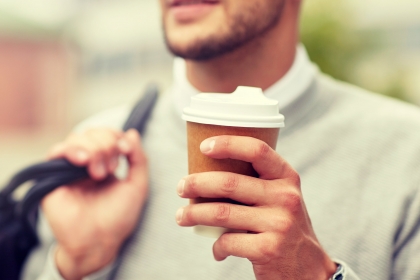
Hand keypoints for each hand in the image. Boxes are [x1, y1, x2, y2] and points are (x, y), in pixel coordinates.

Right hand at [42, 129, 147, 279]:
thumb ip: (138, 158)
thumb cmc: (119, 216)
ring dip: (93, 149)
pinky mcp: (52, 178)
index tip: (125, 150)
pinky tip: (84, 161)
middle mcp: (85, 164)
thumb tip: (132, 132)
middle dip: (106, 144)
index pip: (106, 135)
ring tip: (100, 172)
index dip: (116, 136)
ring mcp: (69, 170)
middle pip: (92, 133)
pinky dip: (72, 150)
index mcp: (104, 164)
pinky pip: (56, 152)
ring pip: (76, 139)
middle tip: (112, 167)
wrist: (99, 241)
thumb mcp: (137, 185)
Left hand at [176, 136, 336, 279]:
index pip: (257, 150)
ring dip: (193, 214)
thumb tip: (208, 172)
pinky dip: (216, 246)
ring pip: (221, 212)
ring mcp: (278, 224)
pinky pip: (227, 241)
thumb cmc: (282, 225)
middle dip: (196, 184)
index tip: (204, 146)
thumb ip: (257, 183)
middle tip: (181, 187)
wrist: (307, 267)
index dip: (228, 144)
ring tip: (181, 217)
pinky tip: (217, 249)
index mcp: (286, 178)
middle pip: (229, 182)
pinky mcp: (268, 249)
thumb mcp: (280, 198)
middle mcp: (285, 197)